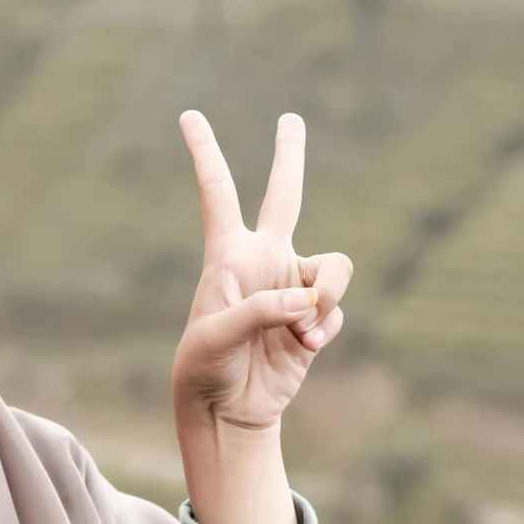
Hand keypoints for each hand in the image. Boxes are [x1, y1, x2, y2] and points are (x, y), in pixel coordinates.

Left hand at [171, 111, 351, 523]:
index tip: (188, 115)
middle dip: (289, 157)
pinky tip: (301, 347)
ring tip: (301, 329)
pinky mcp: (314, 318)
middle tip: (290, 118)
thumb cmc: (205, 368)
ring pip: (334, 267)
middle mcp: (263, 261)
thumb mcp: (216, 337)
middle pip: (285, 196)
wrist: (228, 408)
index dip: (205, 153)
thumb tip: (305, 300)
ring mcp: (291, 288)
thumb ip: (260, 310)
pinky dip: (324, 328)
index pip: (217, 193)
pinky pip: (335, 310)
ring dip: (327, 295)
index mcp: (228, 255)